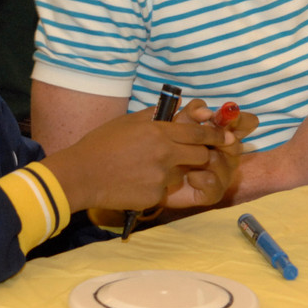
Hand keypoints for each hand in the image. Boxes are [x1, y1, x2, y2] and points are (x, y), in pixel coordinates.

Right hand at [42, 106, 232, 213]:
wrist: (82, 174)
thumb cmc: (101, 144)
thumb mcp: (129, 121)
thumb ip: (155, 116)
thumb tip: (176, 111)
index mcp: (159, 131)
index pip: (198, 132)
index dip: (215, 135)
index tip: (226, 137)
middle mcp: (164, 153)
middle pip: (201, 155)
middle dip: (201, 155)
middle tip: (192, 156)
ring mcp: (161, 177)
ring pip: (181, 174)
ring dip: (173, 172)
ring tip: (145, 169)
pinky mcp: (155, 196)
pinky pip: (164, 190)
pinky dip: (155, 187)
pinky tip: (135, 182)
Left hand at [165, 100, 253, 208]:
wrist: (153, 173)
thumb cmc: (169, 144)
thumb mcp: (180, 123)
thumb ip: (193, 113)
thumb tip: (206, 111)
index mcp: (225, 133)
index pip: (247, 123)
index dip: (240, 119)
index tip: (226, 116)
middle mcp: (229, 153)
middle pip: (235, 144)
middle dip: (214, 138)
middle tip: (197, 136)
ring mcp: (224, 174)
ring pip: (220, 160)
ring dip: (199, 157)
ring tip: (183, 158)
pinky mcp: (214, 193)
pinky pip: (211, 180)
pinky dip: (196, 176)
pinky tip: (186, 175)